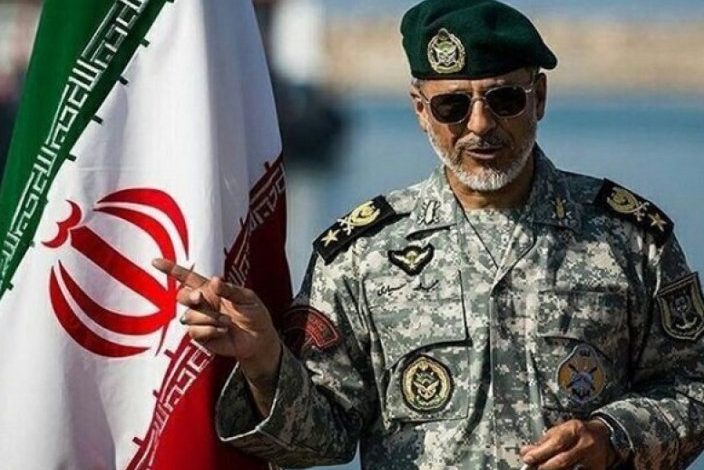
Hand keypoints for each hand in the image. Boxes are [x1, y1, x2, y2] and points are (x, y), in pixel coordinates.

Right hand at [152, 258, 281, 385]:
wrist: (259, 338)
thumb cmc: (254, 314)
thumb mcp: (247, 298)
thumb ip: (230, 290)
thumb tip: (214, 280)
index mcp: (210, 290)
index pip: (187, 278)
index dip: (171, 269)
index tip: (155, 262)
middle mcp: (202, 304)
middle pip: (182, 296)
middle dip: (189, 296)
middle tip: (200, 298)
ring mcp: (200, 320)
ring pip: (189, 316)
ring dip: (209, 318)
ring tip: (227, 322)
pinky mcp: (200, 337)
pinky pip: (194, 331)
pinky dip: (210, 330)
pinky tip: (223, 331)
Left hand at [520, 419, 615, 469]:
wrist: (603, 437)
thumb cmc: (577, 433)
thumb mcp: (560, 430)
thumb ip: (543, 441)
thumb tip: (525, 452)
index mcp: (575, 429)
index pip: (556, 442)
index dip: (540, 452)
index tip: (527, 459)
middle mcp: (586, 444)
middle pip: (563, 460)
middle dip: (545, 466)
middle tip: (534, 467)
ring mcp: (593, 459)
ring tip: (543, 468)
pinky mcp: (597, 469)